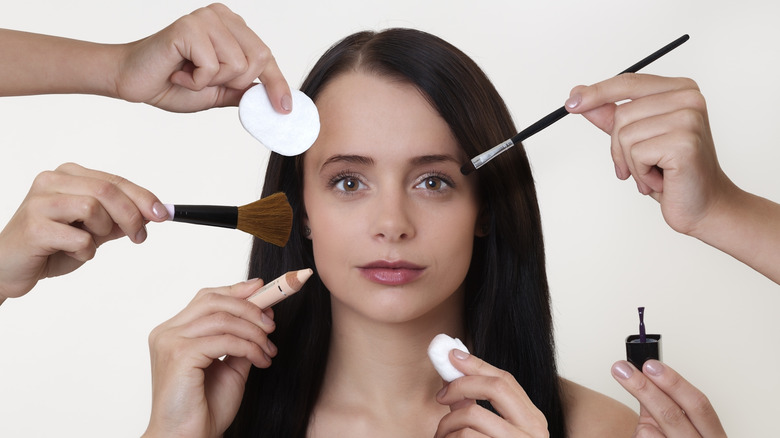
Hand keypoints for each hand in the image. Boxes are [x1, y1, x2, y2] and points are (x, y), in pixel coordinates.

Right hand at [0, 162, 166, 302]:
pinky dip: (85, 249)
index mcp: (68, 175)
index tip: (164, 214)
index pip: (115, 180)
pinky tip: (73, 253)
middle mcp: (52, 181)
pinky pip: (78, 236)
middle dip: (132, 216)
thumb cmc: (51, 246)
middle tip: (140, 237)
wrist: (8, 267)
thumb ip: (118, 220)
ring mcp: (40, 201)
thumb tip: (153, 213)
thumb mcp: (93, 230)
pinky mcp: (33, 225)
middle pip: (108, 190)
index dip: (144, 197)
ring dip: (103, 232)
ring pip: (94, 208)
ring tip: (91, 244)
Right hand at [115, 3, 290, 112]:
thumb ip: (245, 91)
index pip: (267, 56)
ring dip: (213, 82)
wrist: (133, 81)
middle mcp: (222, 16)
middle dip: (236, 83)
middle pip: (259, 59)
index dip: (277, 84)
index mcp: (233, 27)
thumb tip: (274, 101)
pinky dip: (196, 80)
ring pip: (238, 64)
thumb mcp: (219, 91)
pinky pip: (213, 67)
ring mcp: (206, 18)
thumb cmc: (173, 83)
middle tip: (205, 81)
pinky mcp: (190, 27)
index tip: (285, 108)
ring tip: (190, 74)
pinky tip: (179, 72)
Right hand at [144, 279, 275, 437]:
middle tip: (272, 324)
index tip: (264, 289)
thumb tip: (262, 317)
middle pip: (213, 300)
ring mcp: (170, 342)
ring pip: (222, 318)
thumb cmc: (204, 408)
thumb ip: (240, 341)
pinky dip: (249, 347)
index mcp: (174, 332)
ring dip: (253, 331)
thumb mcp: (230, 367)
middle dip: (249, 307)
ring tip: (269, 348)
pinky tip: (261, 360)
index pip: (206, 298)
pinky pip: (225, 340)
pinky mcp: (179, 355)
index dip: (237, 290)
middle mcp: (167, 332)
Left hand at [434, 349, 547, 437]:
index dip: (476, 364)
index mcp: (532, 418)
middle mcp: (534, 429)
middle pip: (495, 387)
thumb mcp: (489, 431)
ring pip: (473, 414)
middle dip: (461, 384)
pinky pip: (466, 436)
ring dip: (448, 423)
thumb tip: (450, 373)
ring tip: (441, 435)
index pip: (506, 380)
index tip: (452, 356)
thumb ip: (472, 405)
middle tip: (440, 397)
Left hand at [565, 73, 737, 235]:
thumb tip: (578, 97)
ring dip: (631, 163)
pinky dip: (641, 173)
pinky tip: (661, 180)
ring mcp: (689, 118)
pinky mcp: (684, 142)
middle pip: (622, 113)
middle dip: (619, 147)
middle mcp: (689, 98)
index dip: (597, 93)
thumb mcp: (637, 139)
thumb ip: (611, 116)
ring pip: (625, 135)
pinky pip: (636, 154)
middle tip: (638, 166)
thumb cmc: (672, 173)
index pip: (628, 83)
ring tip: (653, 173)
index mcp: (680, 89)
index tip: (571, 103)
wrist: (703, 205)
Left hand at [612, 360, 726, 436]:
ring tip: (635, 411)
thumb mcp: (674, 424)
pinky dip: (643, 434)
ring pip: (655, 433)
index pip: (698, 404)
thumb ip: (663, 404)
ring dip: (640, 415)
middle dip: (646, 389)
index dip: (674, 382)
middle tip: (623, 370)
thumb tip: (642, 373)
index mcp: (713, 435)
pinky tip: (642, 431)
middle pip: (674, 415)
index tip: (649, 364)